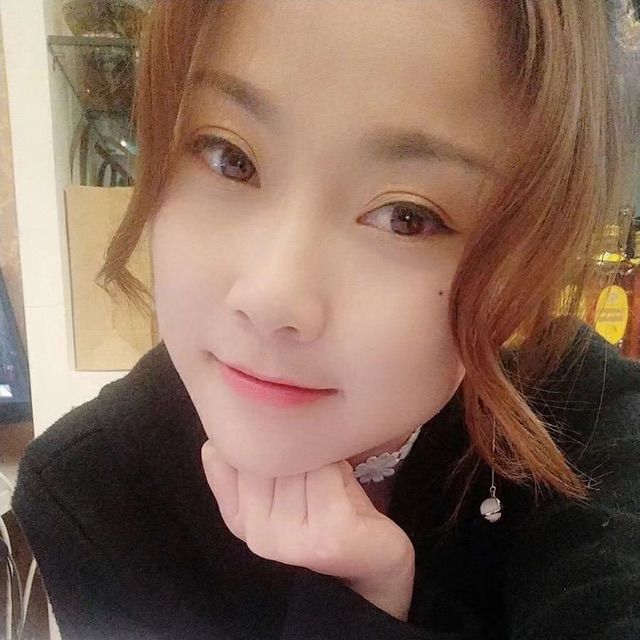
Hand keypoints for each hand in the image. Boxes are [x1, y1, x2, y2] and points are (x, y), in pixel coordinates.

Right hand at [201, 440, 414, 618]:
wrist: (377, 563)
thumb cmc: (332, 509)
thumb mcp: (282, 484)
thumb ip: (247, 464)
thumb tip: (214, 439)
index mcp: (238, 518)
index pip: (227, 451)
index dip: (264, 438)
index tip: (287, 451)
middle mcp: (255, 535)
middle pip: (267, 450)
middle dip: (298, 445)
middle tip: (318, 469)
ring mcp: (288, 540)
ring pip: (298, 457)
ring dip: (322, 456)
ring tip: (334, 482)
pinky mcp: (326, 536)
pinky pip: (325, 470)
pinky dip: (340, 467)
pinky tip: (348, 491)